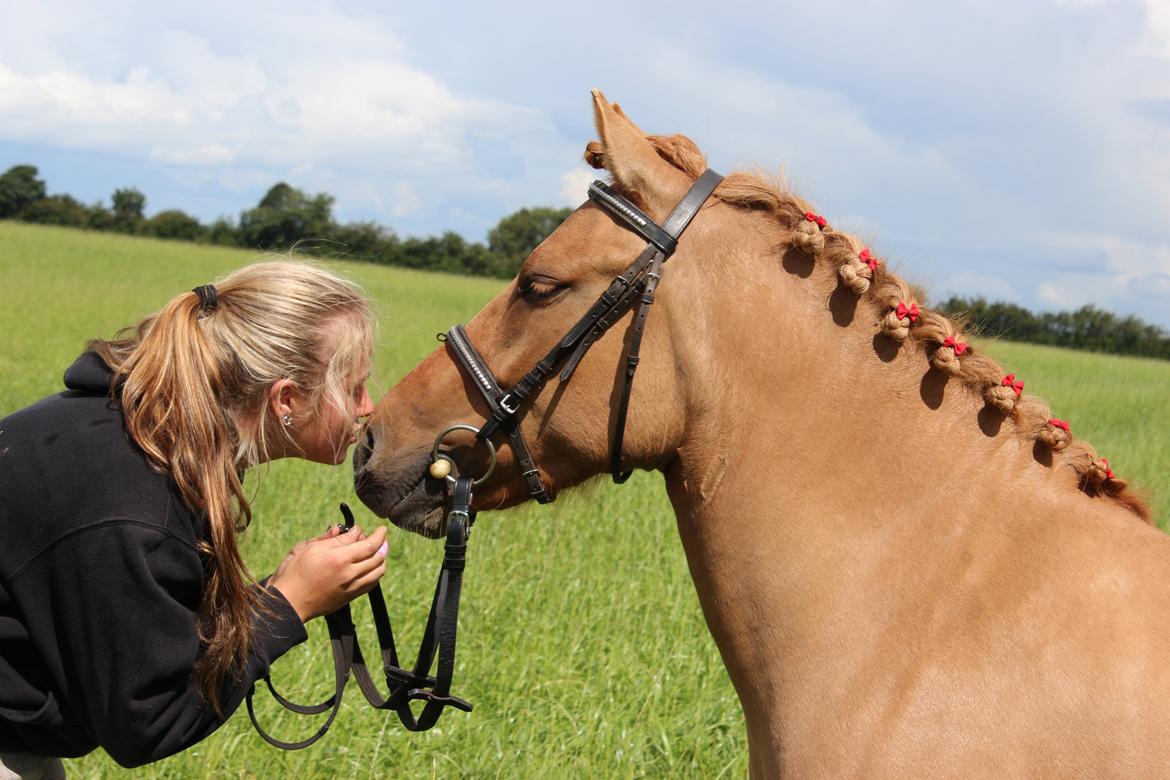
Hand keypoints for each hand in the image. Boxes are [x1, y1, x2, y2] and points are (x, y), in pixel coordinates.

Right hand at [268, 524, 387, 621]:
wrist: (289, 603)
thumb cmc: (295, 573)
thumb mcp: (309, 548)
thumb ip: (334, 539)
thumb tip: (353, 531)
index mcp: (339, 559)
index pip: (370, 544)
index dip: (379, 534)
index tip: (381, 528)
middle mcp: (349, 574)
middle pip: (378, 557)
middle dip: (383, 544)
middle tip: (381, 537)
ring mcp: (351, 587)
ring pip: (378, 572)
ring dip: (382, 559)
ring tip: (379, 550)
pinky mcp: (350, 597)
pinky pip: (372, 583)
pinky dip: (376, 572)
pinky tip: (372, 566)